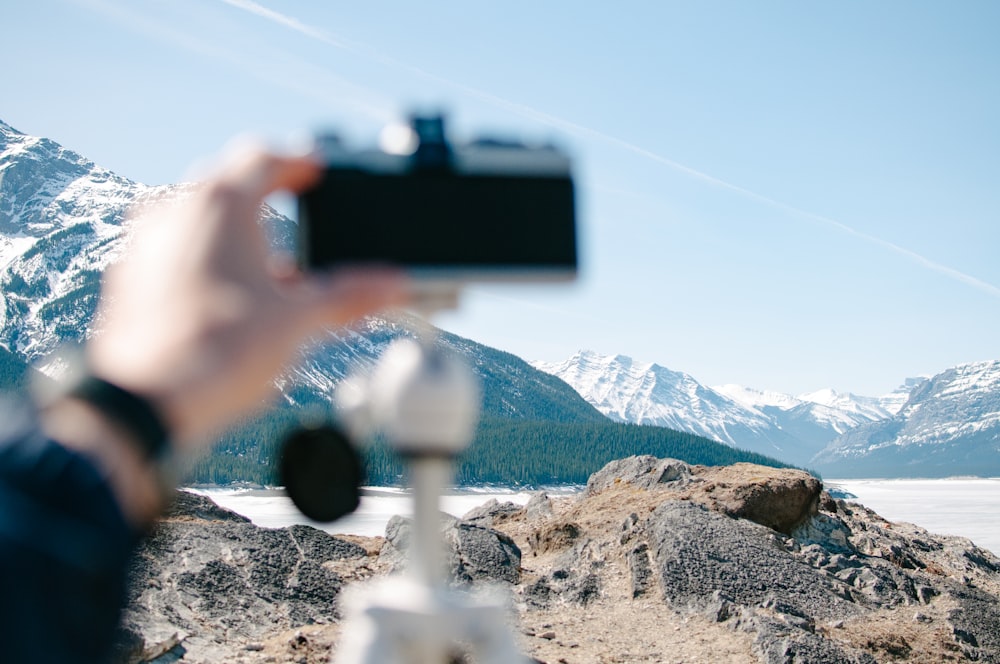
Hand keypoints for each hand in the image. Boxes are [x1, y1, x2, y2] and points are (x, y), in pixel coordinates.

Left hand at [87, 145, 408, 452]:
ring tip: (270, 260)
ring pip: (196, 214)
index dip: (297, 162)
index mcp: (220, 204)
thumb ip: (348, 295)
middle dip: (265, 192)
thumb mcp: (298, 320)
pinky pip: (175, 247)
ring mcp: (147, 243)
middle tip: (296, 203)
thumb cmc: (221, 351)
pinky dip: (206, 254)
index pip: (262, 157)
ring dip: (235, 227)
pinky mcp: (132, 277)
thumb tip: (391, 284)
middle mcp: (176, 210)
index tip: (316, 172)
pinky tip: (231, 292)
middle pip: (226, 181)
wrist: (147, 402)